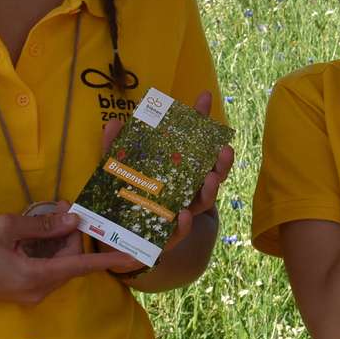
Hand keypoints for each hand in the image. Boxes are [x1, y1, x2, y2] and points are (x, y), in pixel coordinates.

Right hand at [0, 207, 141, 305]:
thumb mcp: (8, 227)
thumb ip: (42, 224)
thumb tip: (72, 219)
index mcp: (36, 276)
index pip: (81, 266)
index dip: (108, 260)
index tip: (133, 257)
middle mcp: (39, 290)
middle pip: (70, 261)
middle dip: (70, 235)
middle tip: (61, 209)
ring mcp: (31, 294)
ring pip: (59, 265)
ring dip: (57, 242)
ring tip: (47, 217)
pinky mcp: (24, 291)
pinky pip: (46, 270)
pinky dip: (46, 252)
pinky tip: (34, 235)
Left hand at [97, 89, 235, 264]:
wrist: (115, 241)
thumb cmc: (123, 199)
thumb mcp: (116, 170)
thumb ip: (115, 148)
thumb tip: (114, 121)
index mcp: (178, 172)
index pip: (193, 143)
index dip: (200, 121)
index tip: (203, 97)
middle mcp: (185, 191)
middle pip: (211, 174)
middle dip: (221, 162)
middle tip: (224, 149)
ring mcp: (180, 214)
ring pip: (203, 202)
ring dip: (210, 191)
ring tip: (211, 178)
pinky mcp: (168, 238)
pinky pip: (180, 232)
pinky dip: (184, 224)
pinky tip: (184, 215)